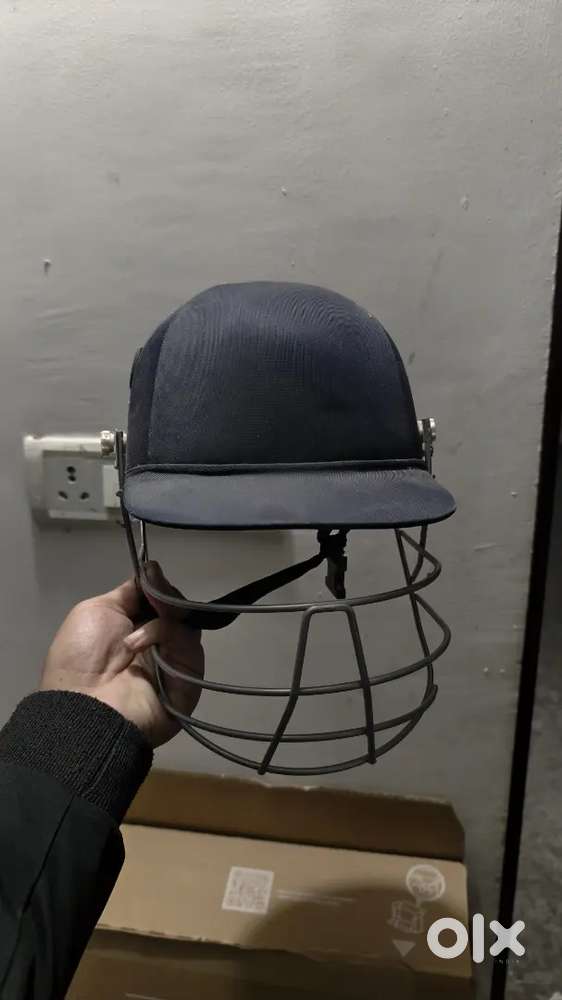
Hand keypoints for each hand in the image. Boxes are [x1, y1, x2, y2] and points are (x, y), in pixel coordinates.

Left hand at [41, 566, 203, 747]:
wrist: (84, 702)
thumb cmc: (82, 656)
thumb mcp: (97, 610)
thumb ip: (129, 591)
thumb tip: (153, 568)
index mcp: (135, 630)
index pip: (160, 601)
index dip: (158, 587)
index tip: (152, 574)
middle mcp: (158, 646)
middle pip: (178, 610)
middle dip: (165, 597)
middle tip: (154, 595)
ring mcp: (176, 663)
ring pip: (187, 624)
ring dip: (163, 617)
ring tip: (137, 629)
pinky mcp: (190, 679)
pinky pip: (188, 645)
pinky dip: (165, 636)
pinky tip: (139, 645)